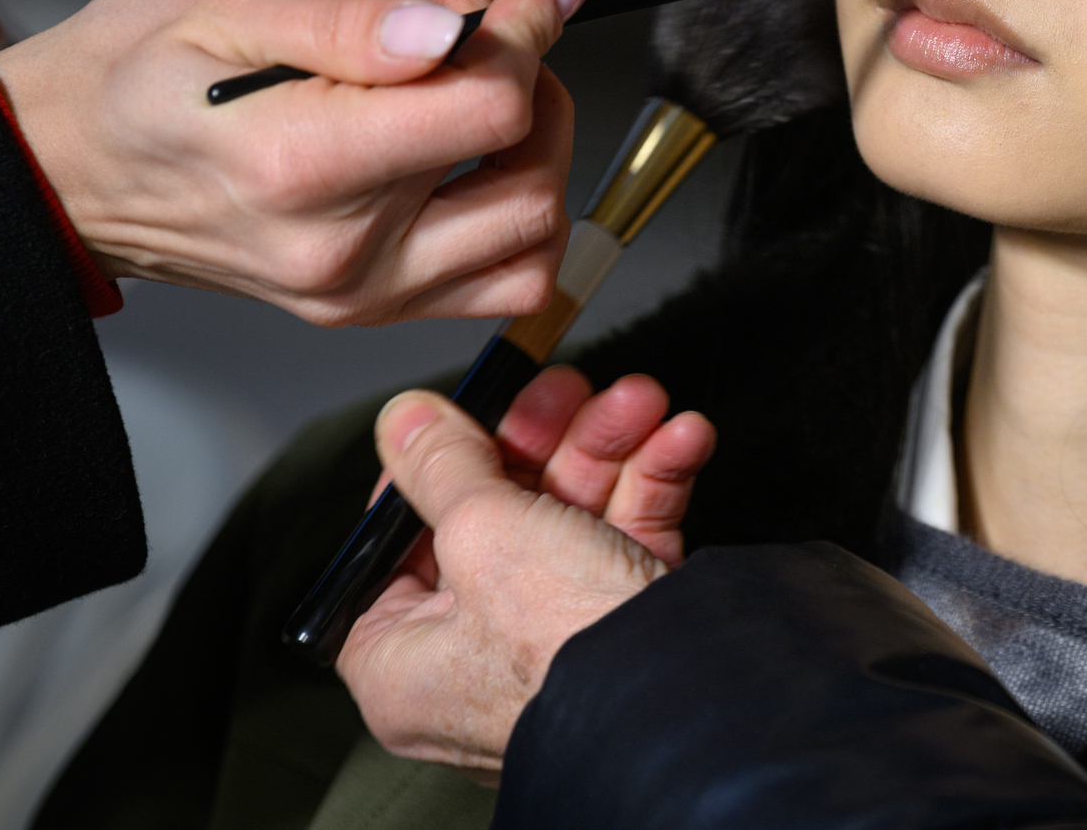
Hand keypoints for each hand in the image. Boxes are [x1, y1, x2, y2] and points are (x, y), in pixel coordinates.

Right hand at [0, 0, 592, 323]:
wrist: (57, 170)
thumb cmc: (124, 77)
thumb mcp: (225, 3)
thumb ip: (351, 20)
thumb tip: (451, 27)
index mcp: (304, 164)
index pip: (490, 110)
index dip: (528, 32)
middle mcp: (340, 248)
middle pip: (528, 174)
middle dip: (535, 78)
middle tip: (477, 19)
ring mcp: (358, 292)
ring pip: (530, 239)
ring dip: (539, 151)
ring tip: (482, 84)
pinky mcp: (367, 307)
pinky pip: (495, 282)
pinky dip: (515, 215)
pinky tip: (474, 152)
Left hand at [339, 372, 716, 774]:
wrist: (690, 700)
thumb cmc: (566, 650)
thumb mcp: (485, 530)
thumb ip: (443, 464)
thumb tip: (404, 419)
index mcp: (403, 663)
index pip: (397, 545)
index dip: (435, 466)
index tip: (469, 412)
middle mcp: (471, 660)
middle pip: (494, 515)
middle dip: (547, 438)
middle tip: (567, 387)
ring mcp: (550, 645)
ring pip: (570, 516)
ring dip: (610, 447)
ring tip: (641, 401)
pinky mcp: (620, 628)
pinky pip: (626, 540)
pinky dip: (653, 483)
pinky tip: (680, 439)